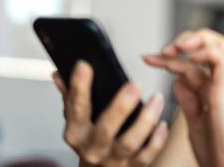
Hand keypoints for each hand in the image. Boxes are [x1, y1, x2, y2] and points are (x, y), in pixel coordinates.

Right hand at [52, 61, 168, 166]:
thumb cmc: (89, 141)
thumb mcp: (76, 120)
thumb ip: (71, 97)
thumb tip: (60, 73)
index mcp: (76, 134)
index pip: (75, 109)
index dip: (79, 87)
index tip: (84, 65)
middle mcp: (93, 149)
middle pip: (106, 129)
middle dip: (121, 107)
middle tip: (135, 85)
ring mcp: (113, 160)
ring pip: (130, 142)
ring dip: (146, 120)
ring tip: (157, 99)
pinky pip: (147, 156)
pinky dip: (157, 140)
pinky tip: (162, 124)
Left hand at [142, 29, 223, 166]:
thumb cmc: (218, 153)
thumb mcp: (195, 123)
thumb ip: (188, 101)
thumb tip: (177, 81)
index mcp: (214, 91)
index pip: (192, 64)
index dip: (168, 58)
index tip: (147, 58)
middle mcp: (223, 83)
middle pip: (211, 45)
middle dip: (185, 40)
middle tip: (163, 50)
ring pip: (221, 43)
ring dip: (195, 39)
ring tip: (175, 48)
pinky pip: (221, 56)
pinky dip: (203, 51)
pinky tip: (186, 58)